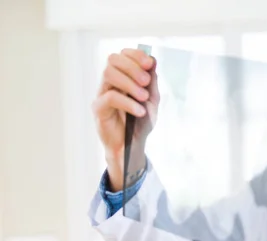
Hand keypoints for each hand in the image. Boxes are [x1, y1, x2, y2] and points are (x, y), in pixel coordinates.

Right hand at [92, 48, 159, 190]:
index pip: (122, 55)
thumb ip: (151, 81)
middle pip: (112, 60)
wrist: (134, 144)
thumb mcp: (152, 100)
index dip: (135, 55)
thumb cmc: (141, 121)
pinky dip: (128, 103)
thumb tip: (152, 60)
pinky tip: (139, 111)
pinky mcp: (98, 108)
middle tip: (146, 81)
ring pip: (108, 74)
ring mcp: (102, 93)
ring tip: (143, 97)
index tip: (149, 64)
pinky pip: (110, 98)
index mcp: (123, 76)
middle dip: (132, 67)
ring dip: (129, 83)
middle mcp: (110, 82)